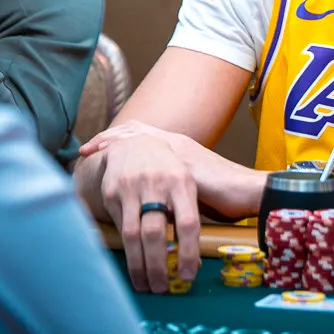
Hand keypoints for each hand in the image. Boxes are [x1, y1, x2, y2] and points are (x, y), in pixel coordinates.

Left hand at [83, 121, 264, 223]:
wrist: (248, 191)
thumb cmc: (226, 195)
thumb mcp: (194, 188)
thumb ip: (174, 188)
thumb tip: (157, 201)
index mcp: (179, 148)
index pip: (143, 136)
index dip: (119, 139)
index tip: (98, 147)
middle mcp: (175, 145)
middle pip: (134, 132)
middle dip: (108, 138)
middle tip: (86, 147)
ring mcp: (175, 152)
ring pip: (135, 139)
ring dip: (110, 144)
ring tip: (90, 151)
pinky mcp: (178, 164)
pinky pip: (145, 155)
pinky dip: (125, 156)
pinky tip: (110, 162)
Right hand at [95, 134, 202, 293]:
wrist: (135, 143)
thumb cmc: (168, 170)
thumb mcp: (186, 183)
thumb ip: (189, 214)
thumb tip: (194, 260)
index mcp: (182, 182)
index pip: (188, 223)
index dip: (188, 253)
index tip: (188, 276)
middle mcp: (157, 184)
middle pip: (156, 233)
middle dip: (158, 266)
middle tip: (162, 289)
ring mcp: (132, 188)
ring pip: (133, 235)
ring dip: (139, 266)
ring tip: (146, 285)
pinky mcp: (113, 193)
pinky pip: (119, 228)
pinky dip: (126, 251)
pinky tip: (133, 265)